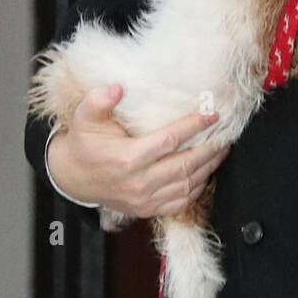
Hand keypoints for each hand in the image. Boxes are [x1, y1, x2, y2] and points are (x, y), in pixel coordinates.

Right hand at [47, 84, 230, 218]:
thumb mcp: (84, 118)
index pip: (169, 141)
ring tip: (221, 150)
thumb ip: (98, 101)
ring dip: (208, 167)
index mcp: (126, 159)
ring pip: (187, 185)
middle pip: (185, 165)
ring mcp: (144, 199)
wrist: (72, 178)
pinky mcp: (147, 209)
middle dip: (209, 149)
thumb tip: (117, 87)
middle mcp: (138, 182)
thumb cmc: (83, 144)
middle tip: (224, 134)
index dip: (193, 127)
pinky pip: (181, 202)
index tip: (210, 115)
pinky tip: (206, 172)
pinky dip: (198, 188)